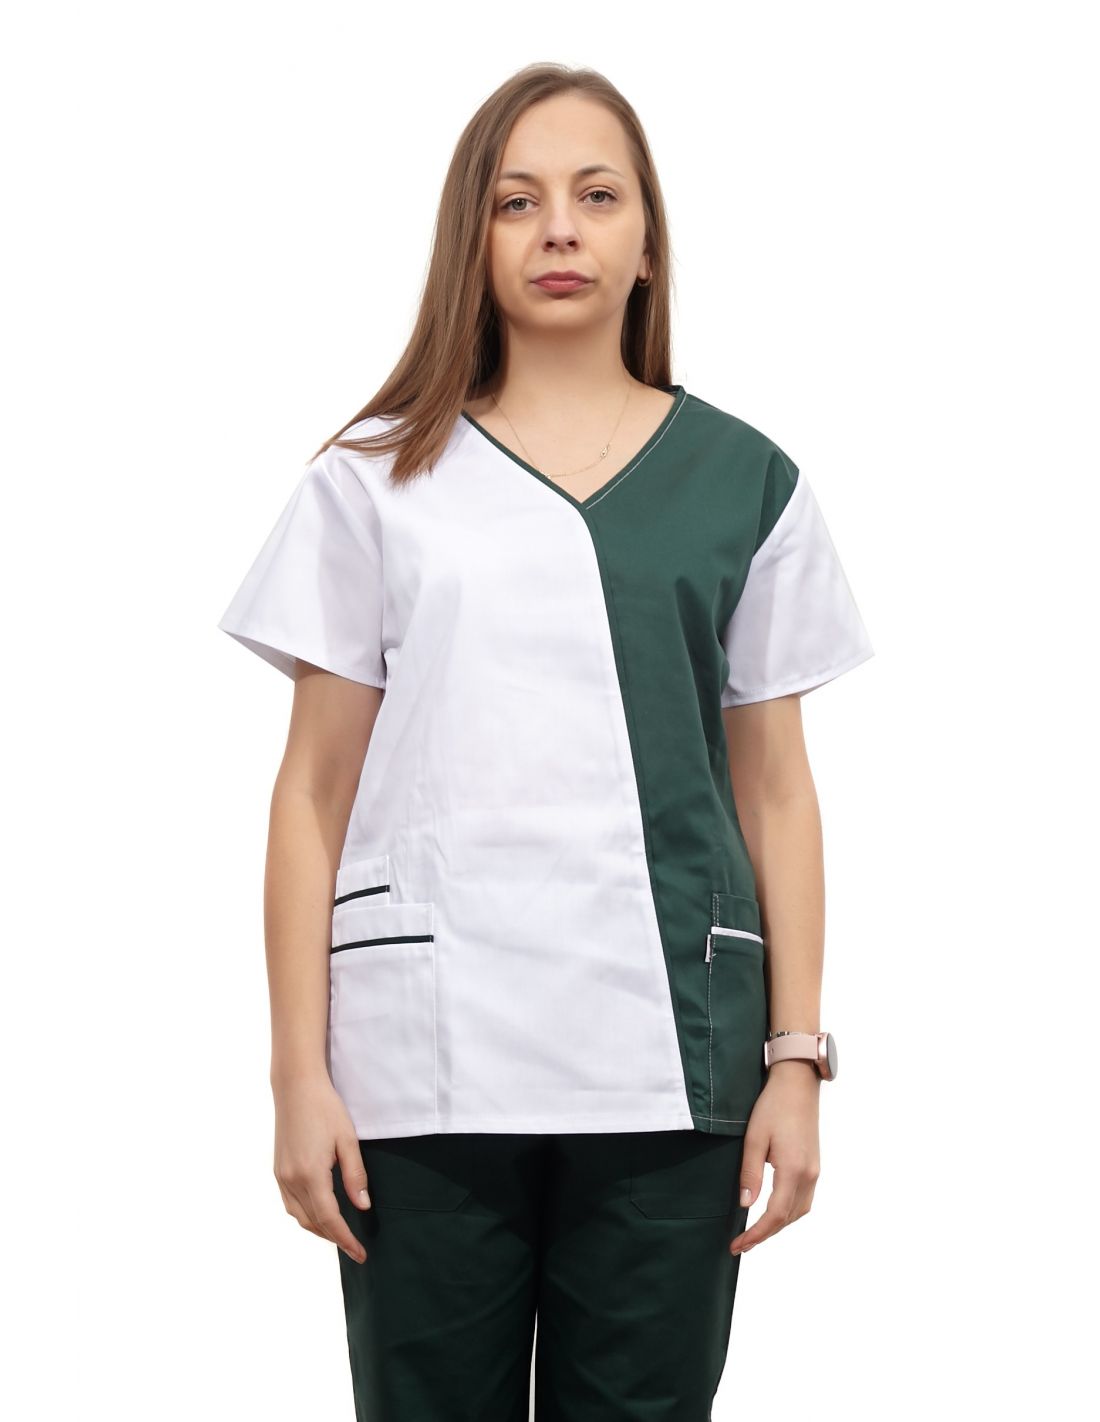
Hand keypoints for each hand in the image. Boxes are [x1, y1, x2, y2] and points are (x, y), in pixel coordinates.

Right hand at [271, 1071, 371, 1263]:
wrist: (295, 1087)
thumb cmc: (325, 1109)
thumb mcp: (347, 1140)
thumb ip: (355, 1175)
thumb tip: (363, 1207)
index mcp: (310, 1175)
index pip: (330, 1219)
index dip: (346, 1239)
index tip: (360, 1254)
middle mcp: (291, 1180)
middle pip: (313, 1222)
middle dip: (334, 1238)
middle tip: (355, 1247)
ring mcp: (281, 1176)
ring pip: (299, 1216)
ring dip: (319, 1229)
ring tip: (340, 1233)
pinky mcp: (278, 1170)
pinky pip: (290, 1204)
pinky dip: (306, 1215)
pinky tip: (320, 1213)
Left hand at [729, 1061, 820, 1254]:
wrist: (798, 1083)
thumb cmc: (773, 1105)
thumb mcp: (754, 1138)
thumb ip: (750, 1173)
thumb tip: (745, 1205)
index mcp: (793, 1170)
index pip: (775, 1215)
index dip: (756, 1234)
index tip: (738, 1246)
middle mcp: (809, 1174)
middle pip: (788, 1218)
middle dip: (765, 1234)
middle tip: (741, 1245)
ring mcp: (815, 1170)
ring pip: (799, 1211)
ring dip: (778, 1225)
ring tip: (755, 1233)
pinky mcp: (815, 1165)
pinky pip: (804, 1199)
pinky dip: (788, 1212)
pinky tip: (774, 1212)